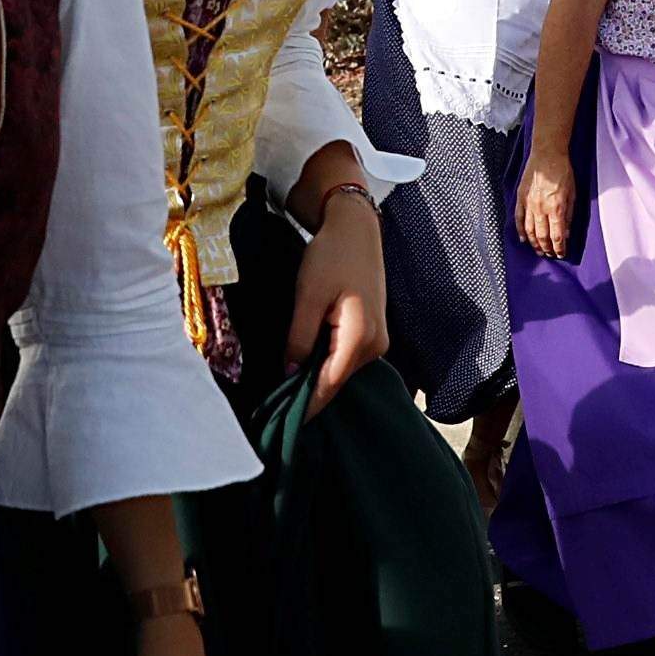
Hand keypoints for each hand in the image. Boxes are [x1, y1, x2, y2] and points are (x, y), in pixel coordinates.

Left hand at [286, 188, 389, 400]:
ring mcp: (378, 340)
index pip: (329, 385)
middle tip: (276, 410)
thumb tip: (291, 374)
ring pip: (341, 370)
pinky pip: (346, 358)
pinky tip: (305, 366)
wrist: (356, 229)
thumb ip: (299, 338)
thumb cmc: (331, 256)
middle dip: (308, 395)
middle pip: (337, 381)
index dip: (306, 407)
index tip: (283, 426)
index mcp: (360, 338)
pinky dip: (326, 364)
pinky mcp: (372, 332)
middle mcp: (376, 345)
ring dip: (316, 379)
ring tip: (285, 392)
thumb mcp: (307, 297)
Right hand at [515, 150, 580, 261]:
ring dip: (534, 243)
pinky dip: (521, 230)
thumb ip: (569, 215)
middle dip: (547, 249)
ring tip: (539, 250)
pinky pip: (519, 218)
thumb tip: (567, 233)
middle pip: (542, 237)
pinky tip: (523, 239)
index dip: (559, 249)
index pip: (557, 236)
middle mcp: (541, 209)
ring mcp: (529, 204)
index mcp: (556, 208)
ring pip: (530, 230)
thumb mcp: (573, 195)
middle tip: (550, 254)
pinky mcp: (521, 198)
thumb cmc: (563, 172)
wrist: (547, 154)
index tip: (561, 254)